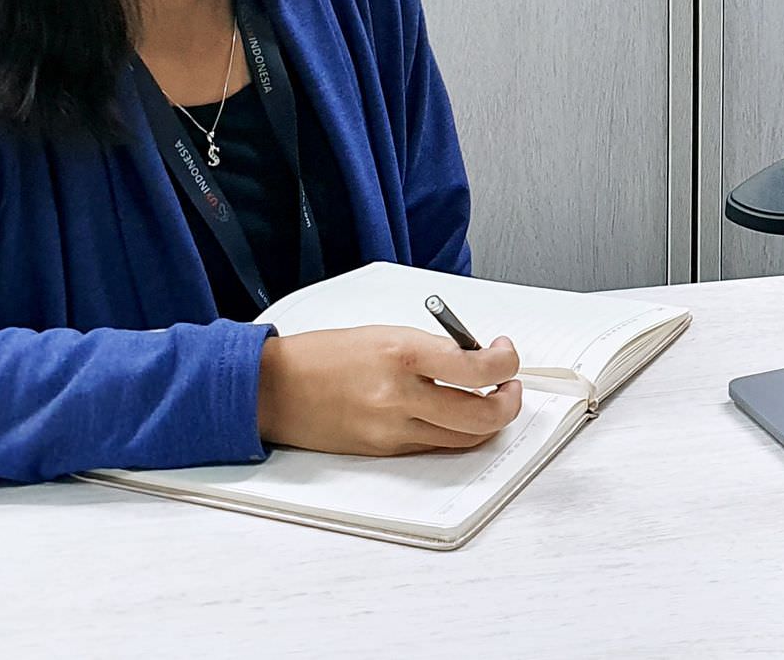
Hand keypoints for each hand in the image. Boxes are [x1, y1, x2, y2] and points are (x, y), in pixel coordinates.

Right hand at [256, 326, 522, 455]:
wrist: (273, 388)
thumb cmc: (324, 355)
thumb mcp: (384, 332)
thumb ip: (432, 348)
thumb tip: (476, 359)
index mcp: (402, 353)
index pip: (480, 368)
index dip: (506, 362)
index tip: (505, 352)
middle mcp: (401, 396)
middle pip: (484, 416)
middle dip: (510, 401)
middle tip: (509, 384)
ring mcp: (393, 430)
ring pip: (465, 439)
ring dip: (489, 420)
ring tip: (488, 399)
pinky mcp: (384, 451)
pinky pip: (436, 448)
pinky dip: (456, 432)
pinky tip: (454, 413)